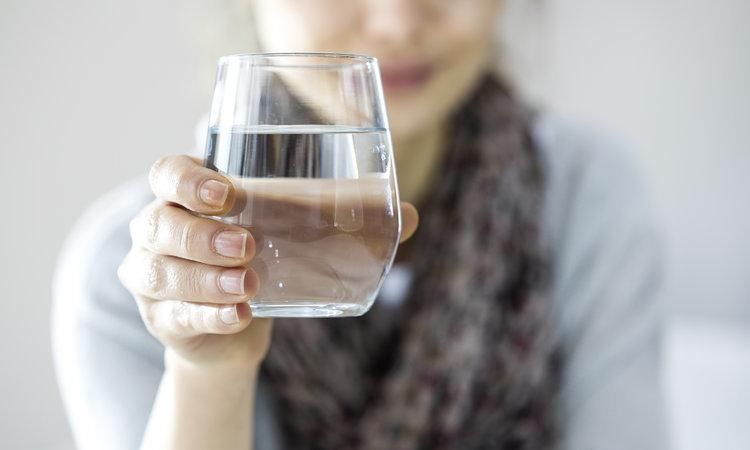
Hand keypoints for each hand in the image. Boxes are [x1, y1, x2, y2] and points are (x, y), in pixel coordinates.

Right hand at [118, 155, 417, 371]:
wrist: (232, 326)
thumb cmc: (261, 262)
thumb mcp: (292, 237)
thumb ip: (343, 224)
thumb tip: (410, 215)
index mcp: (187, 198)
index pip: (166, 174)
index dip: (187, 179)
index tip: (227, 193)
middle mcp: (159, 232)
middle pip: (157, 222)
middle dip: (201, 234)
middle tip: (247, 244)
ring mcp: (152, 277)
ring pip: (159, 272)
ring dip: (204, 278)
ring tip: (249, 284)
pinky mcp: (163, 318)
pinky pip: (175, 316)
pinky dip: (209, 316)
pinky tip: (240, 316)